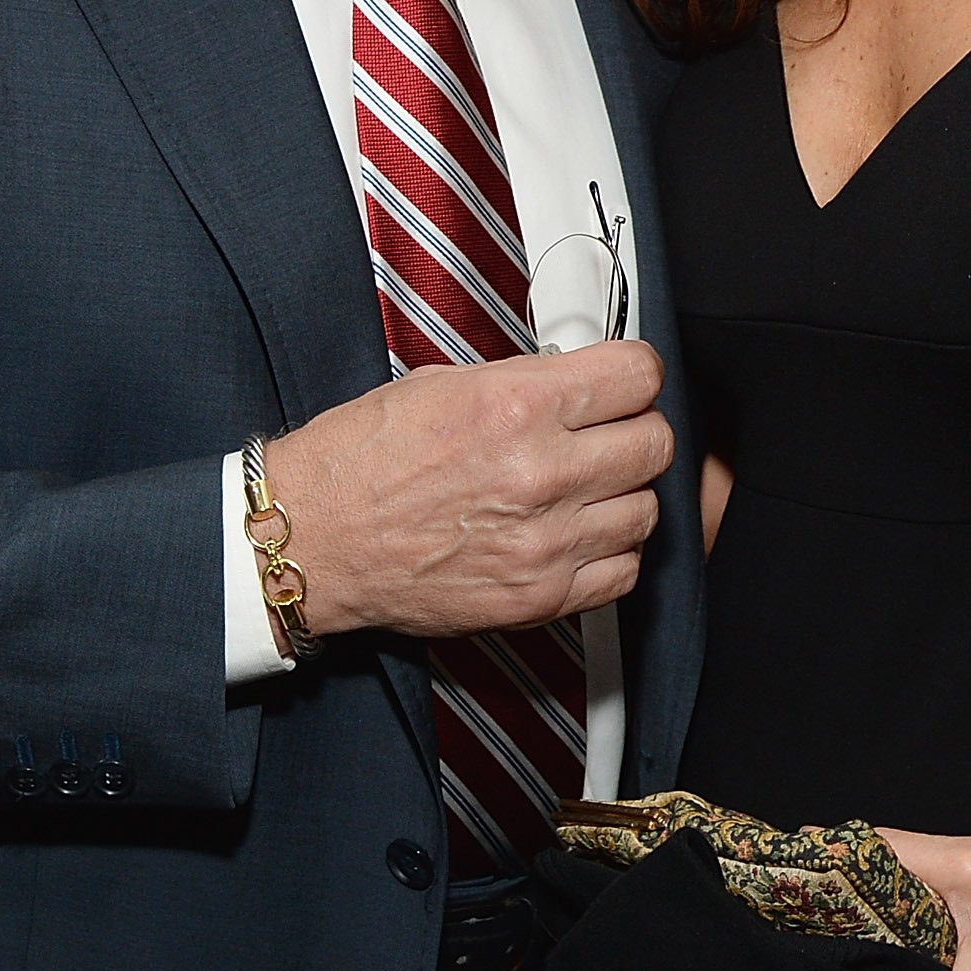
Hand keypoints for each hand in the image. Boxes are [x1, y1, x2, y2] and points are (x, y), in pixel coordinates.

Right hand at [265, 340, 670, 637]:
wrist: (315, 540)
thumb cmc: (360, 460)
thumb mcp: (441, 384)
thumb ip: (524, 380)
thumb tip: (577, 379)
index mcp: (517, 406)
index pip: (639, 376)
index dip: (634, 373)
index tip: (624, 381)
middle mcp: (541, 473)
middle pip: (655, 442)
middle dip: (634, 429)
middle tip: (605, 432)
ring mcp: (545, 542)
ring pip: (647, 509)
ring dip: (623, 494)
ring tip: (585, 487)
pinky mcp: (539, 597)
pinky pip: (624, 571)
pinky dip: (610, 552)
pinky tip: (578, 534)